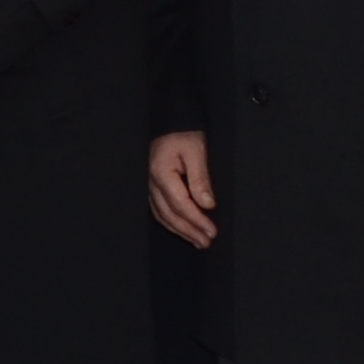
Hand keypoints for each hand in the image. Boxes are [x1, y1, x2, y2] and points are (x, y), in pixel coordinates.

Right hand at [147, 130, 216, 247]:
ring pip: (163, 215)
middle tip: (206, 242)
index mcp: (162, 174)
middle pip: (170, 215)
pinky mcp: (154, 186)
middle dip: (189, 231)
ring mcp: (151, 186)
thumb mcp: (196, 152)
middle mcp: (153, 183)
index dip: (197, 221)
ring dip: (181, 231)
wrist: (170, 121)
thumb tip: (207, 204)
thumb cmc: (184, 134)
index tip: (212, 232)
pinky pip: (159, 210)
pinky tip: (182, 229)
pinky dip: (171, 223)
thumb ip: (200, 179)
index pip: (181, 205)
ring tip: (197, 242)